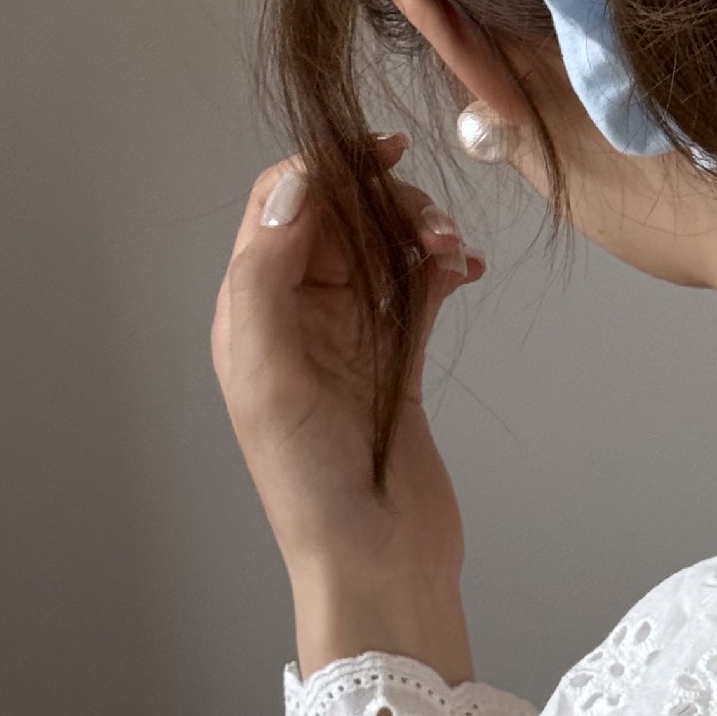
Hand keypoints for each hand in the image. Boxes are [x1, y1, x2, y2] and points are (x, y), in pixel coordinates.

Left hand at [211, 136, 484, 681]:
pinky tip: (465, 272)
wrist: (377, 561)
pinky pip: (419, 284)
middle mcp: (296, 314)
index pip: (281, 206)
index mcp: (252, 312)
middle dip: (387, 202)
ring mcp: (350, 333)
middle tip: (429, 224)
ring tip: (452, 254)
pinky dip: (442, 266)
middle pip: (341, 215)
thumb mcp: (266, 375)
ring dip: (421, 232)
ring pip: (384, 244)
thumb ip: (268, 276)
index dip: (326, 169)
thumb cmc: (310, 485)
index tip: (381, 154)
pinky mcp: (396, 355)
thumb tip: (296, 189)